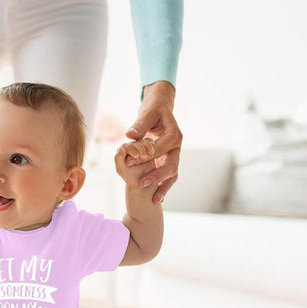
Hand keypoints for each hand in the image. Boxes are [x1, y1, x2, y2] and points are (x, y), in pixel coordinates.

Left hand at [114, 138, 157, 189]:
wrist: (142, 182)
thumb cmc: (131, 177)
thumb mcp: (122, 169)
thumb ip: (118, 159)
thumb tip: (121, 147)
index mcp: (121, 152)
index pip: (126, 146)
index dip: (132, 150)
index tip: (137, 157)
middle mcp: (129, 147)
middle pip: (135, 142)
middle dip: (140, 149)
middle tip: (144, 157)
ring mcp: (139, 147)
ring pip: (143, 141)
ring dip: (147, 146)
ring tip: (149, 155)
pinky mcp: (147, 148)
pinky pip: (150, 142)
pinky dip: (152, 145)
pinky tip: (152, 152)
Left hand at [125, 81, 182, 203]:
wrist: (161, 108)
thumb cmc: (153, 109)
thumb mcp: (147, 113)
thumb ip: (140, 124)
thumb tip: (130, 135)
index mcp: (173, 134)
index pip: (159, 148)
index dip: (144, 156)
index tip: (129, 162)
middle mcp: (177, 146)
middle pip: (171, 165)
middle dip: (157, 176)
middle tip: (143, 183)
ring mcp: (175, 154)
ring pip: (172, 173)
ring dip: (163, 186)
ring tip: (155, 199)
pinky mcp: (170, 159)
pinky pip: (169, 175)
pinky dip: (164, 186)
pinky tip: (157, 198)